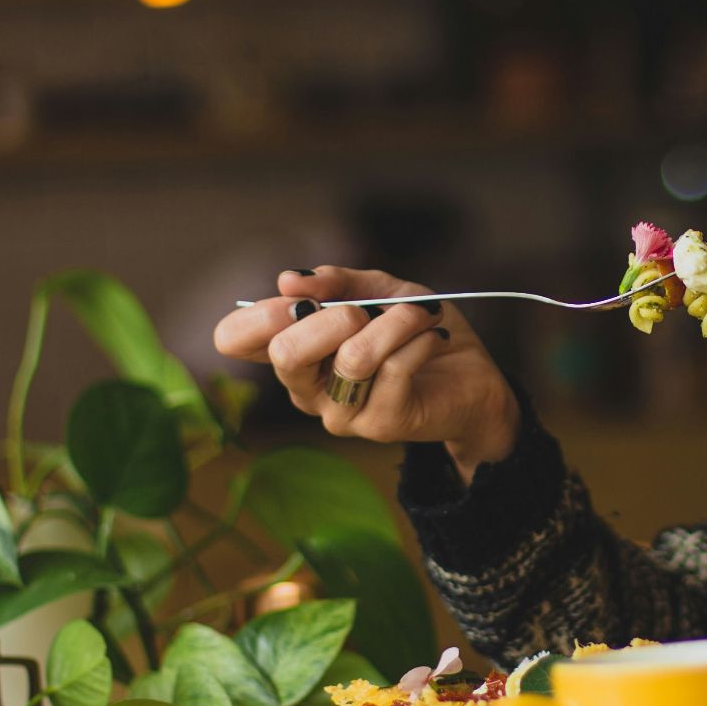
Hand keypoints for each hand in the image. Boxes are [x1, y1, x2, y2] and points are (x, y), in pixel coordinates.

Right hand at [213, 266, 519, 480]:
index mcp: (294, 352)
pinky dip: (420, 338)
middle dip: (332, 316)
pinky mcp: (380, 425)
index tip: (301, 297)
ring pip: (353, 357)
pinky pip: (395, 369)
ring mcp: (340, 413)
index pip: (233, 339)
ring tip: (421, 313)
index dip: (259, 313)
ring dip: (395, 322)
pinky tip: (434, 336)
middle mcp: (306, 389)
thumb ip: (336, 281)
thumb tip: (289, 280)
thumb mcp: (378, 290)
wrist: (473, 377)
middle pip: (285, 353)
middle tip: (366, 309)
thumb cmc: (415, 331)